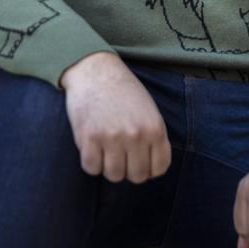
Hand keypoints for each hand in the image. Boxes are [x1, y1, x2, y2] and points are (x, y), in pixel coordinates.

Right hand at [60, 51, 171, 183]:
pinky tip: (93, 148)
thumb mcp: (149, 110)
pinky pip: (91, 168)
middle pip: (137, 176)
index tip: (140, 162)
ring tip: (106, 151)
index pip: (160, 168)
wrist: (96, 71)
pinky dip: (92, 163)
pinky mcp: (89, 138)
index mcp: (155, 128)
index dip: (150, 169)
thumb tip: (151, 169)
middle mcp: (136, 135)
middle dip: (130, 170)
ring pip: (114, 175)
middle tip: (122, 157)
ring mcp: (112, 138)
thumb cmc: (124, 91)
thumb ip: (153, 137)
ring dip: (109, 168)